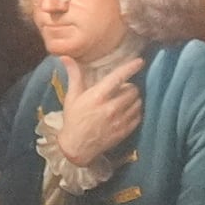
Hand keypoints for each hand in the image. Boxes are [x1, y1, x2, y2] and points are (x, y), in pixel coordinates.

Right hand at [55, 53, 145, 168]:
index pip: (119, 77)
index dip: (131, 67)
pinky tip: (127, 111)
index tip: (140, 61)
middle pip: (133, 89)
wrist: (76, 147)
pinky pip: (138, 116)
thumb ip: (74, 76)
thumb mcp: (72, 97)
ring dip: (134, 99)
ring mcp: (119, 121)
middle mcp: (111, 108)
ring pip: (138, 102)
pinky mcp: (124, 131)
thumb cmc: (73, 120)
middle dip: (129, 86)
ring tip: (125, 100)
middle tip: (122, 89)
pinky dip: (135, 111)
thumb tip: (65, 57)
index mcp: (98, 96)